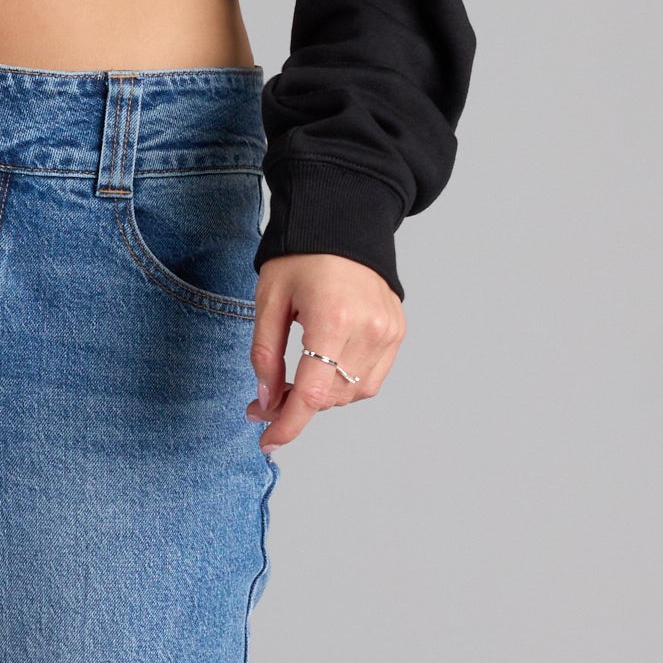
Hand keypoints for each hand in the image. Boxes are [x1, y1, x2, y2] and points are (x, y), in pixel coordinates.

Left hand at [246, 253, 404, 449]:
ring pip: (352, 393)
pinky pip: (370, 378)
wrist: (343, 220)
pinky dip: (345, 383)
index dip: (288, 424)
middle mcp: (368, 330)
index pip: (313, 393)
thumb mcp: (269, 298)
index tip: (267, 442)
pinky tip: (324, 367)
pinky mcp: (397, 331)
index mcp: (332, 319)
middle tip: (267, 398)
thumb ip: (265, 354)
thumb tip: (266, 401)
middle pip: (331, 397)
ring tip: (295, 378)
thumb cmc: (301, 255)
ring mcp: (389, 332)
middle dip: (296, 406)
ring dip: (322, 396)